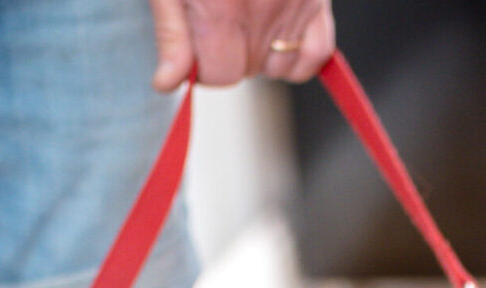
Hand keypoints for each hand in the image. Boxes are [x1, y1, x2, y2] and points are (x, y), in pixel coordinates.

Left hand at [147, 0, 335, 90]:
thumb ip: (171, 31)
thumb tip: (167, 82)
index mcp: (220, 9)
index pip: (219, 74)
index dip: (201, 66)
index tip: (193, 45)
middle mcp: (262, 9)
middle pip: (247, 70)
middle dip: (229, 55)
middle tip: (217, 19)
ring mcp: (296, 4)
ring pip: (281, 66)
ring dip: (261, 55)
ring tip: (245, 20)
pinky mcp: (317, 0)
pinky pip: (317, 52)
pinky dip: (299, 54)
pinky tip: (276, 34)